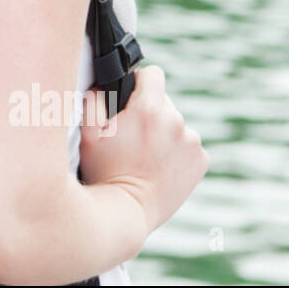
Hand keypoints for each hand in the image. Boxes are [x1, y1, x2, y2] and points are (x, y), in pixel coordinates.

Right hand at [77, 64, 208, 233]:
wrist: (127, 212)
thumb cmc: (103, 172)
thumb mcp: (87, 132)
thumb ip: (94, 98)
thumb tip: (103, 84)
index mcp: (149, 109)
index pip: (153, 74)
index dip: (138, 82)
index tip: (130, 97)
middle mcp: (176, 121)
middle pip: (163, 102)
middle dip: (148, 112)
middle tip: (131, 136)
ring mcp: (192, 142)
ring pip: (175, 125)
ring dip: (163, 133)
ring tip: (144, 155)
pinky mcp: (201, 160)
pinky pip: (188, 145)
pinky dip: (177, 152)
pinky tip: (159, 166)